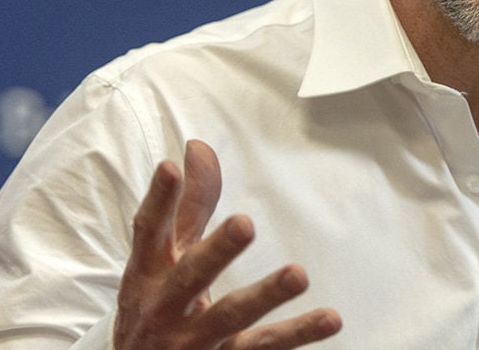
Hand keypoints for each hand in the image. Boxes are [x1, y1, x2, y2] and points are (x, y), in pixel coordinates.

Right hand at [114, 140, 341, 349]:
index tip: (169, 168)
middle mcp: (165, 307)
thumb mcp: (162, 261)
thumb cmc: (155, 307)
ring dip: (264, 296)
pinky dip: (296, 335)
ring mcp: (190, 341)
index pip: (149, 232)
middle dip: (216, 251)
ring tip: (298, 274)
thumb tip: (198, 148)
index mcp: (149, 274)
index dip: (159, 201)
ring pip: (229, 318)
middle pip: (191, 276)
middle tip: (244, 224)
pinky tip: (329, 319)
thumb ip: (189, 207)